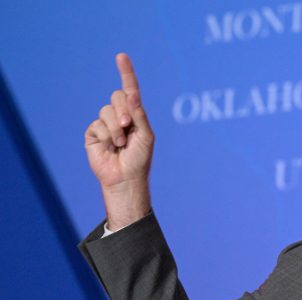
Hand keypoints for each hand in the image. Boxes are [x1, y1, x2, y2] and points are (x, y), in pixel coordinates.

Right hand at [84, 53, 153, 229]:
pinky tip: (110, 147)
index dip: (126, 73)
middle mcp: (120, 116)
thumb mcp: (145, 135)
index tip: (121, 56)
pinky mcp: (93, 133)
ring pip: (106, 111)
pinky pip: (96, 125)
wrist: (125, 179)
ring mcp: (105, 124)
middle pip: (117, 96)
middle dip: (124, 109)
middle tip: (128, 126)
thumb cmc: (140, 159)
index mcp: (135, 114)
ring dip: (116, 128)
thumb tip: (132, 94)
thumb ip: (139, 115)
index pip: (130, 90)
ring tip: (121, 143)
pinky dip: (106, 135)